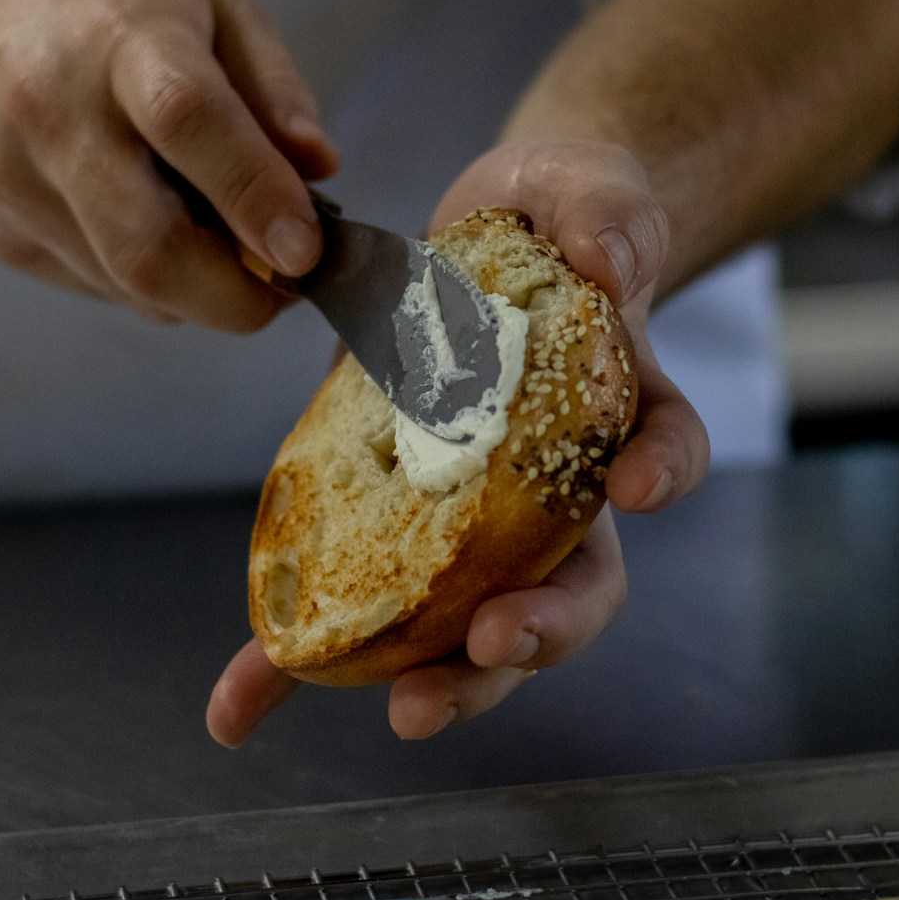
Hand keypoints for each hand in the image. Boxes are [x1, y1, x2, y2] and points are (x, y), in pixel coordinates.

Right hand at [0, 0, 337, 329]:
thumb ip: (271, 84)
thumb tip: (318, 172)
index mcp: (120, 38)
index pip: (189, 122)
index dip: (255, 195)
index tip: (307, 251)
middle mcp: (51, 116)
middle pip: (148, 248)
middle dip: (237, 297)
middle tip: (285, 285)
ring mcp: (8, 183)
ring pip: (128, 285)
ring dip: (197, 288)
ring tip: (216, 234)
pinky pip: (93, 285)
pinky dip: (144, 280)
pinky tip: (145, 221)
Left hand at [206, 140, 710, 744]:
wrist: (493, 225)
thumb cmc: (558, 213)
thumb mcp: (586, 190)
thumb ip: (604, 217)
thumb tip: (611, 267)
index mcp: (613, 410)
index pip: (659, 451)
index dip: (659, 475)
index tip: (636, 488)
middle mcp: (551, 490)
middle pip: (569, 586)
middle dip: (536, 632)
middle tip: (491, 643)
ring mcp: (468, 520)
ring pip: (467, 625)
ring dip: (438, 679)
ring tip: (397, 709)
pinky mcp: (383, 520)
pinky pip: (344, 603)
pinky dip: (289, 667)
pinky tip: (238, 710)